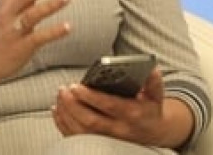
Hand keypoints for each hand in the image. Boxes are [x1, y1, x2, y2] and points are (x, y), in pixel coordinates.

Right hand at [0, 0, 70, 83]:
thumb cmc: (0, 29)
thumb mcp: (8, 2)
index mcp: (8, 0)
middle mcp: (10, 12)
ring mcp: (15, 29)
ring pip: (32, 15)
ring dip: (49, 5)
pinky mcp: (21, 46)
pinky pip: (38, 37)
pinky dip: (53, 32)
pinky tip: (67, 27)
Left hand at [52, 68, 172, 146]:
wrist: (154, 133)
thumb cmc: (150, 109)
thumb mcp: (156, 95)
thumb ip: (153, 82)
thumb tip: (152, 68)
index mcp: (132, 114)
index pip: (108, 106)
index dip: (91, 97)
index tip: (76, 86)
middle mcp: (118, 129)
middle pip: (90, 121)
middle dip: (73, 105)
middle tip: (63, 89)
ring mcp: (107, 139)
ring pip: (81, 131)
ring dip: (66, 113)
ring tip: (60, 95)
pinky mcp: (98, 143)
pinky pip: (76, 137)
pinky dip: (63, 124)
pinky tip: (57, 110)